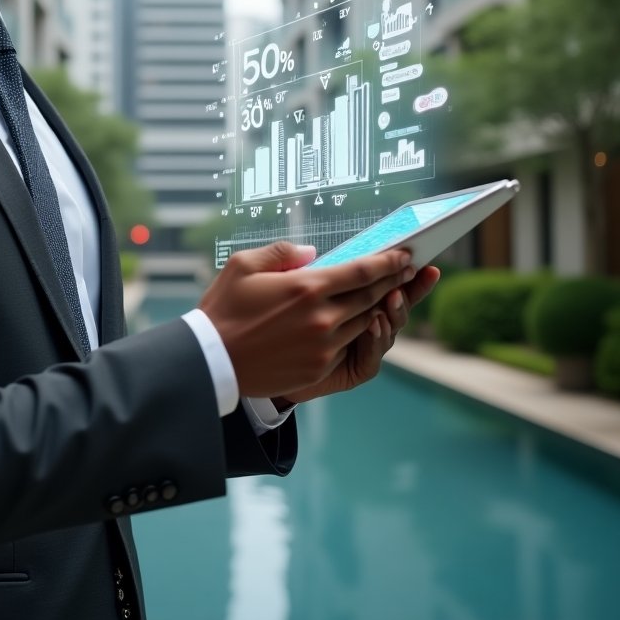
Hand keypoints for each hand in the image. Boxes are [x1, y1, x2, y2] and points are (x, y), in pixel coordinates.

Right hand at [198, 241, 416, 399]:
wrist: (211, 360)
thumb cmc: (224, 308)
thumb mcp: (244, 264)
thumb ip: (281, 251)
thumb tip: (311, 252)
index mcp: (306, 287)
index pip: (361, 271)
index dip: (388, 262)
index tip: (404, 255)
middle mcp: (323, 317)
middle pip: (371, 296)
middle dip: (393, 282)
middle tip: (407, 271)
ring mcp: (323, 346)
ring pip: (365, 323)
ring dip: (380, 307)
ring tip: (390, 295)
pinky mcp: (319, 368)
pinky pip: (349, 347)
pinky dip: (359, 333)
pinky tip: (362, 323)